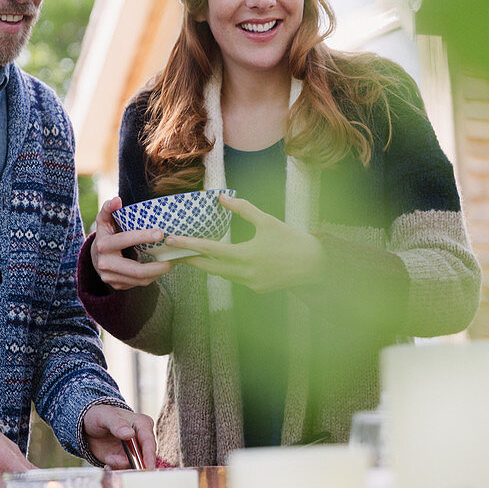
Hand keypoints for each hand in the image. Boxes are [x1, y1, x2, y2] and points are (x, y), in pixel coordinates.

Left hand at [82, 404, 156, 469]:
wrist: (89, 426)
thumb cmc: (100, 415)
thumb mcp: (105, 416)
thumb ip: (117, 424)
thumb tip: (130, 434)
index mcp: (142, 424)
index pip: (149, 442)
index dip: (149, 456)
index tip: (148, 467)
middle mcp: (141, 439)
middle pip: (145, 458)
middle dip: (133, 464)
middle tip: (117, 462)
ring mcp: (135, 451)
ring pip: (134, 466)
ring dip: (120, 466)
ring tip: (109, 458)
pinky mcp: (126, 460)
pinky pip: (124, 469)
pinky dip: (115, 468)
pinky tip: (107, 462)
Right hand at [90, 197, 172, 289]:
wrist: (95, 257)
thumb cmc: (106, 234)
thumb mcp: (104, 220)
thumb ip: (109, 208)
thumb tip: (117, 200)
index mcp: (103, 245)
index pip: (124, 240)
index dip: (143, 237)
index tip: (161, 233)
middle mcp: (105, 263)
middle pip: (135, 269)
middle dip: (156, 266)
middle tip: (172, 259)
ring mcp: (110, 277)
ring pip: (139, 280)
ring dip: (158, 273)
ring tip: (170, 264)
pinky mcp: (117, 285)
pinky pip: (138, 284)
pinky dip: (152, 277)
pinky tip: (160, 270)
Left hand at [167, 195, 323, 291]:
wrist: (316, 264)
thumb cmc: (291, 239)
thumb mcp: (266, 220)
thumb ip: (242, 208)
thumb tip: (222, 198)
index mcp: (246, 255)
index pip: (210, 250)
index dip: (188, 245)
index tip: (171, 241)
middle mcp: (246, 273)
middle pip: (210, 267)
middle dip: (191, 259)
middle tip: (173, 253)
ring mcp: (252, 284)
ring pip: (222, 275)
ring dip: (208, 266)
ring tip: (192, 256)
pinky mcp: (258, 289)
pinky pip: (236, 279)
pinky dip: (227, 270)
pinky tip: (222, 263)